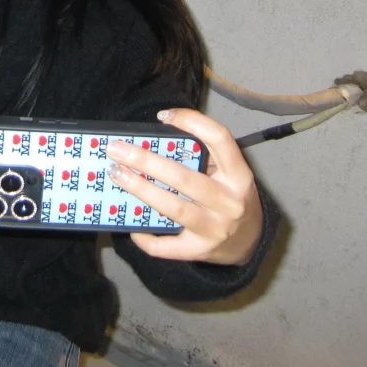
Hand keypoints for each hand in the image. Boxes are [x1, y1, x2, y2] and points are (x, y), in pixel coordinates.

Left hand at [105, 108, 261, 264]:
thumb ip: (205, 156)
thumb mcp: (230, 174)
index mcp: (238, 175)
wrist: (250, 242)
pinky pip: (167, 246)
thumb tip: (158, 137)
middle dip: (146, 161)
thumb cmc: (232, 198)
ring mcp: (215, 229)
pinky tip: (131, 226)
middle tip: (116, 149)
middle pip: (183, 177)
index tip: (163, 116)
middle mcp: (229, 202)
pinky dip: (146, 237)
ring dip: (141, 189)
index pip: (220, 139)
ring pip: (172, 208)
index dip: (192, 122)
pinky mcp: (200, 251)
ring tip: (117, 175)